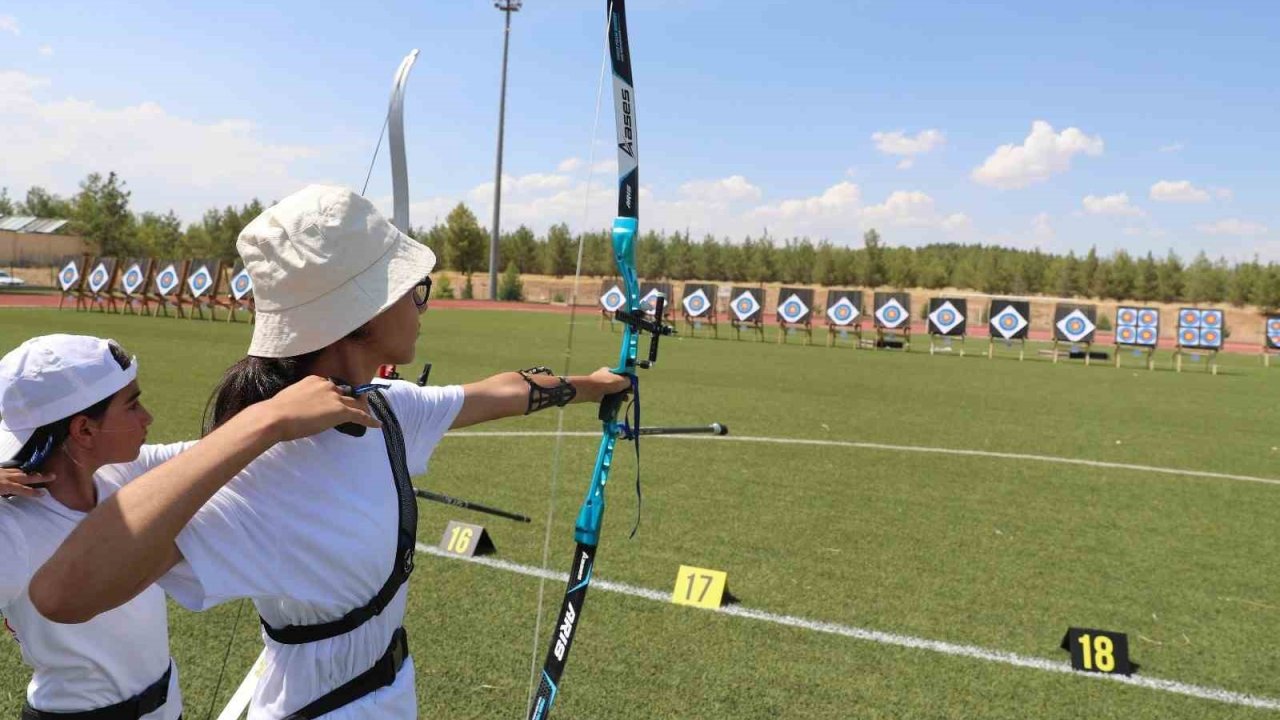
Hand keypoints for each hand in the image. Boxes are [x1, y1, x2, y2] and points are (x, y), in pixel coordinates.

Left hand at [0, 467, 49, 497]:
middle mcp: (6, 477)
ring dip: (29, 473)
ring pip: (19, 471)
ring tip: (37, 474)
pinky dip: (17, 471)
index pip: (23, 489)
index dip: (33, 492)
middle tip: (52, 476)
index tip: (42, 493)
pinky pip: (11, 469)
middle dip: (40, 477)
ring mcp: (2, 471)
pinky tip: (18, 472)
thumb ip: (5, 497)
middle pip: (26, 477)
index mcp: (5, 485)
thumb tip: (8, 507)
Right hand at [265, 375, 380, 441]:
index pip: (331, 386)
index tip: (336, 401)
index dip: (336, 395)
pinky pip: (360, 415)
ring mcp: (335, 397)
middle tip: (357, 406)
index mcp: (315, 380)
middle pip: (346, 393)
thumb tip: (301, 408)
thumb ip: (301, 399)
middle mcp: (328, 385)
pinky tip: (378, 424)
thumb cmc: (276, 411)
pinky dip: (370, 420)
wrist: (275, 417)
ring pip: (354, 403)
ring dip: (362, 409)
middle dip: (351, 400)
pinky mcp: (340, 411)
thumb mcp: (290, 398)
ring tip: (368, 414)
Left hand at [588, 366, 630, 400]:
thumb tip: (631, 383)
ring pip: (613, 391)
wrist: (592, 390)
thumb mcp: (621, 380)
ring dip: (619, 395)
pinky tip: (617, 403)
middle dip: (624, 389)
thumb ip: (628, 380)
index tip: (632, 385)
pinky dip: (613, 400)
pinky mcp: (599, 395)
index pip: (621, 374)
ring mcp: (601, 386)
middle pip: (618, 383)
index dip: (627, 379)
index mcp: (610, 371)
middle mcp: (605, 377)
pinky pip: (608, 397)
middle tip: (629, 393)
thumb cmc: (607, 382)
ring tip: (624, 400)